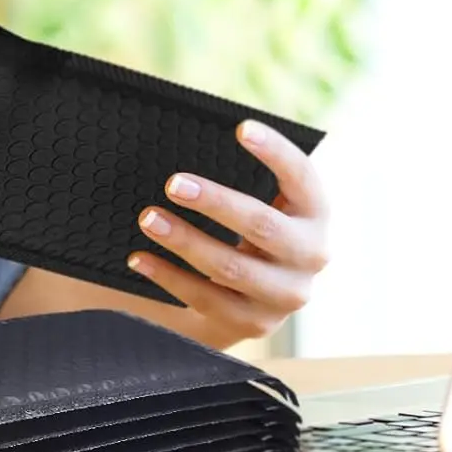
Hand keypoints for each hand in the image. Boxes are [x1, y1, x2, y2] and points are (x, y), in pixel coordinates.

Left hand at [129, 119, 329, 345]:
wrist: (246, 296)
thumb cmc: (241, 229)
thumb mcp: (250, 203)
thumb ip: (235, 177)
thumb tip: (178, 143)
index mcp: (312, 214)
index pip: (302, 177)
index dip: (276, 151)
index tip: (241, 127)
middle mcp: (311, 256)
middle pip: (264, 227)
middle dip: (216, 202)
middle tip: (173, 183)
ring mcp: (285, 295)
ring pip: (232, 267)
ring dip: (185, 241)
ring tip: (148, 218)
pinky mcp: (254, 323)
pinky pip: (207, 299)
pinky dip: (169, 276)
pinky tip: (139, 258)